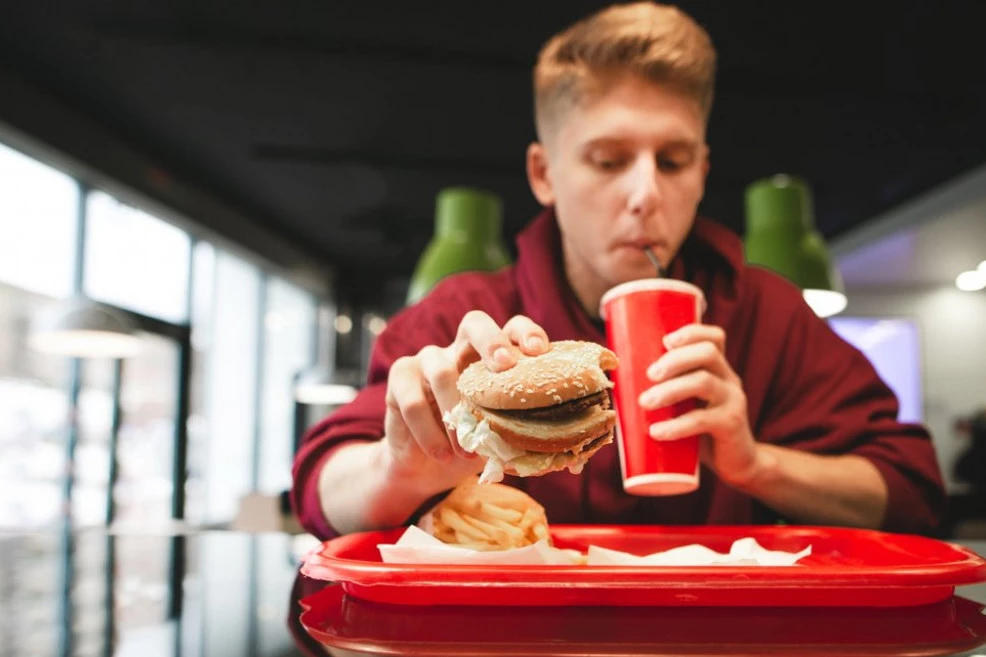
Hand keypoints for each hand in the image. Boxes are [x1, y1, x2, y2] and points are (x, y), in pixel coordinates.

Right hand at [383, 311, 549, 489]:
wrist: (424, 466)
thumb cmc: (470, 445)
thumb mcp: (499, 439)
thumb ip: (520, 434)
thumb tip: (552, 450)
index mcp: (491, 358)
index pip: (512, 328)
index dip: (526, 333)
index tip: (539, 351)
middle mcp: (460, 350)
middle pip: (474, 323)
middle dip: (491, 340)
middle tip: (504, 366)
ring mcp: (428, 360)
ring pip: (441, 370)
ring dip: (455, 411)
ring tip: (466, 450)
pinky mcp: (400, 378)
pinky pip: (412, 400)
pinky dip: (428, 432)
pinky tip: (440, 454)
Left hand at [638, 324, 760, 488]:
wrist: (735, 463)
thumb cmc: (701, 429)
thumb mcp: (688, 403)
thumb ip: (667, 389)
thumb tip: (618, 382)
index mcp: (717, 368)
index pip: (713, 337)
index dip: (691, 332)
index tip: (665, 341)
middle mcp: (728, 378)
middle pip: (707, 352)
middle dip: (674, 359)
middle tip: (649, 375)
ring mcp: (733, 400)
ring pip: (704, 382)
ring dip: (670, 389)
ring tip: (645, 403)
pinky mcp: (731, 425)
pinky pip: (704, 420)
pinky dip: (677, 425)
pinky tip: (657, 432)